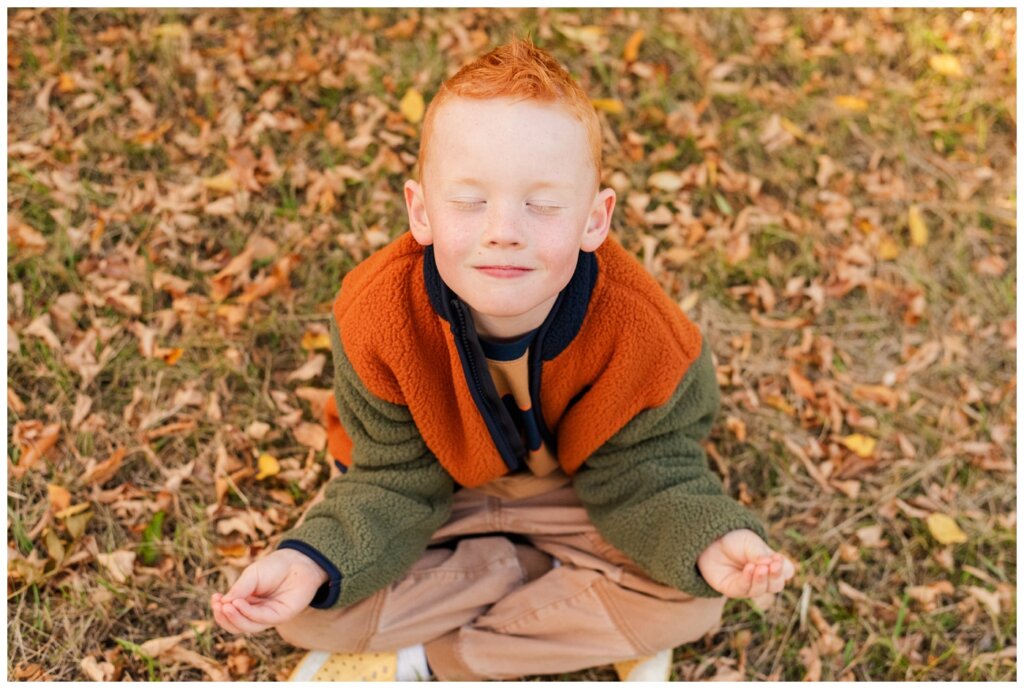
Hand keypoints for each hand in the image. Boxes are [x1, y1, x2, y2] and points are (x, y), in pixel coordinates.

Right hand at [211, 548, 328, 633]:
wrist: (298, 562)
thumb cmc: (274, 567)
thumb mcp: (251, 576)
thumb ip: (239, 590)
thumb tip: (222, 604)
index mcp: (248, 603)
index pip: (231, 615)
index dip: (220, 611)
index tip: (214, 599)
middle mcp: (257, 612)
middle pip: (236, 625)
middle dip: (224, 618)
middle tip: (218, 606)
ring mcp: (269, 616)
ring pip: (248, 626)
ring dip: (234, 618)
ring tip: (226, 606)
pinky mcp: (281, 616)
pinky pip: (261, 620)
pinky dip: (248, 613)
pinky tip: (239, 604)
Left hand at [696, 529, 794, 598]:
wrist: (710, 542)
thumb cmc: (734, 541)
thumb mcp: (749, 542)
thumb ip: (759, 552)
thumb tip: (769, 563)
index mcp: (771, 565)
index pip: (785, 572)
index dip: (784, 568)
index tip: (778, 559)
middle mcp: (762, 578)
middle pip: (776, 585)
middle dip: (776, 576)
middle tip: (774, 566)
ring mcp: (748, 586)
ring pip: (760, 590)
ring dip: (761, 579)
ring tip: (760, 567)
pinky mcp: (733, 589)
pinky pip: (743, 589)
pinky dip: (748, 580)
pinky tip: (749, 569)